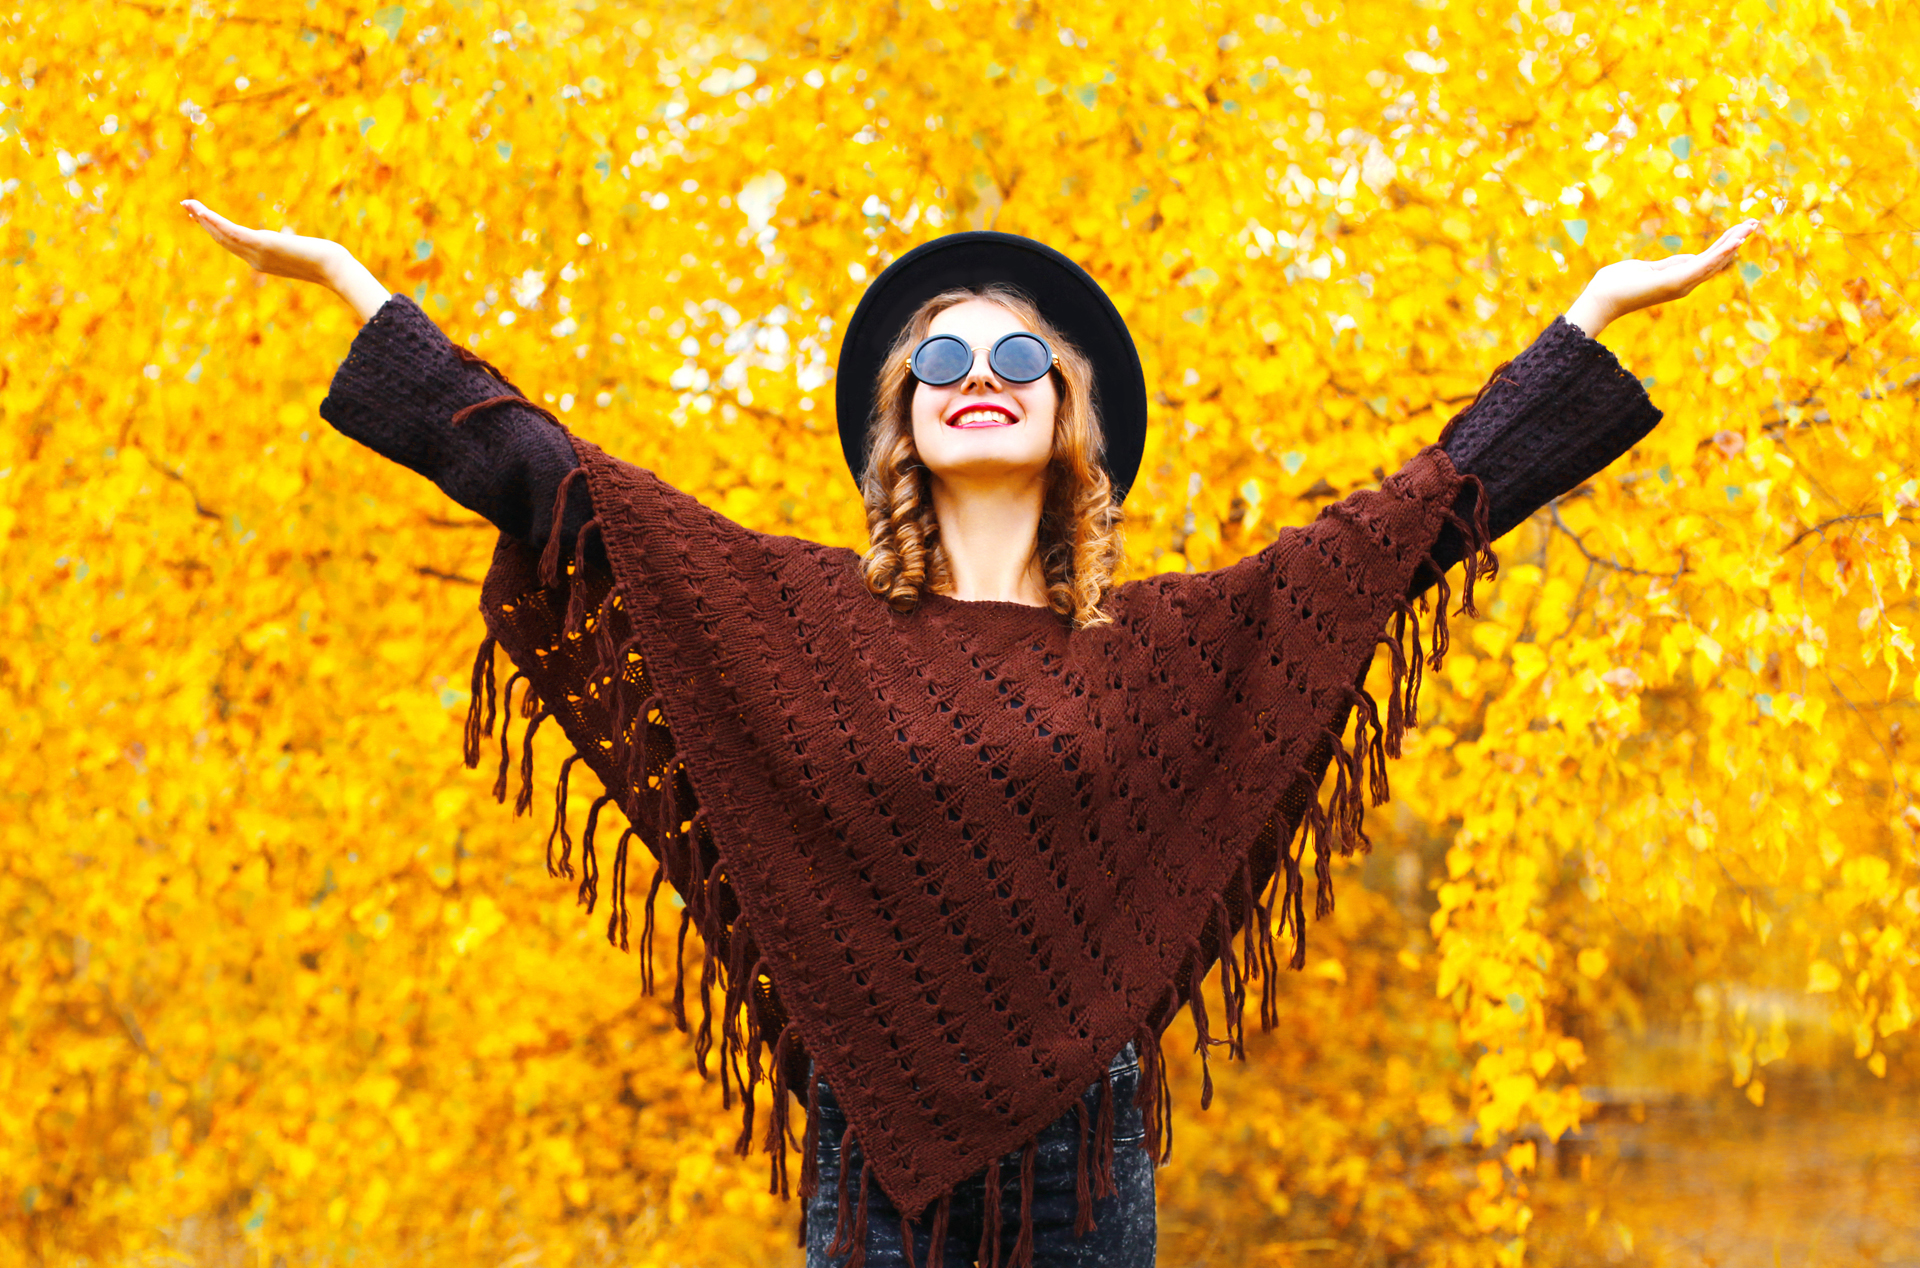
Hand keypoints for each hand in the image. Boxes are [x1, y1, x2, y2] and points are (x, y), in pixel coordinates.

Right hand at [181, 199, 347, 286]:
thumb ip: (286, 241)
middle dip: (203, 223)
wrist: (333, 269)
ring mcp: (256, 254)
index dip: (215, 231)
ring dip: (203, 219)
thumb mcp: (299, 248)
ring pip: (222, 235)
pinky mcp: (262, 244)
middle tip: (187, 207)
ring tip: (188, 204)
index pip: (232, 245)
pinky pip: (231, 231)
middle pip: (222, 239)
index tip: (203, 218)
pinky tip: (202, 210)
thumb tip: (286, 234)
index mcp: (261, 260)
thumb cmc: (324, 260)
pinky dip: (214, 220)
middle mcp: (254, 260)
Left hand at [1565, 219, 1762, 337]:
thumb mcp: (1647, 268)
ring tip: (1751, 226)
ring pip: (1715, 260)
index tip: (1740, 231)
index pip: (1707, 260)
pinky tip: (1736, 241)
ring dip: (1734, 242)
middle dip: (1735, 240)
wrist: (1602, 298)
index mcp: (1678, 279)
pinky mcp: (1677, 281)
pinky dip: (1722, 252)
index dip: (1725, 245)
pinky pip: (1704, 264)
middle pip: (1717, 259)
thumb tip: (1686, 258)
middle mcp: (1685, 283)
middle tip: (1755, 223)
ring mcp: (1682, 283)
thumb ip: (1668, 264)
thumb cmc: (1617, 283)